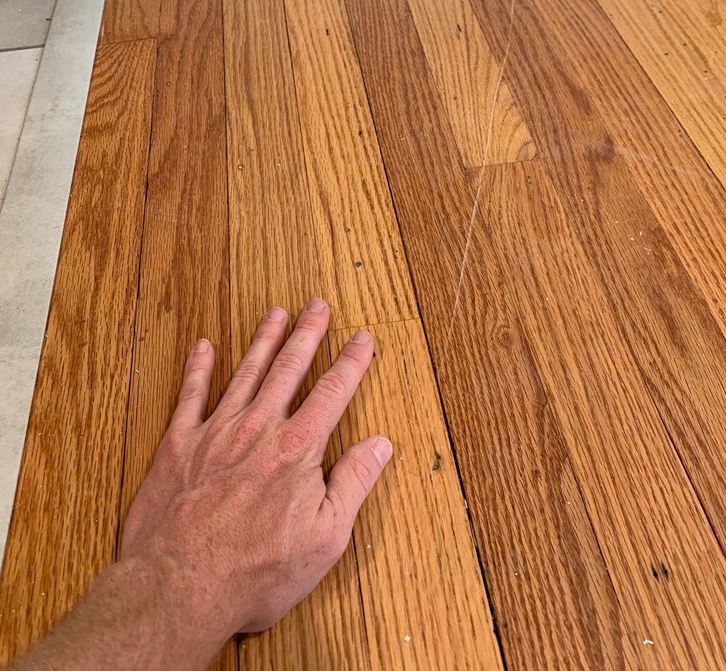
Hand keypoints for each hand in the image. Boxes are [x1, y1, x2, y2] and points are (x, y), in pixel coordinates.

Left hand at [121, 298, 391, 643]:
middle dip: (307, 334)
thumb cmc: (254, 573)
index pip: (332, 392)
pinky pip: (190, 395)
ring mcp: (216, 433)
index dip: (352, 361)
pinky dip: (199, 368)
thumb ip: (353, 484)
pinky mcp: (178, 445)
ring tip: (276, 313)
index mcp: (297, 450)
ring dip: (263, 340)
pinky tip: (204, 346)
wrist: (178, 587)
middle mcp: (258, 429)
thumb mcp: (325, 539)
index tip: (362, 338)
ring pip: (246, 372)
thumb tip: (380, 446)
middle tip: (317, 305)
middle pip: (289, 369)